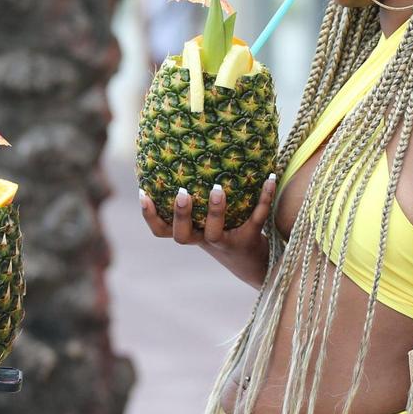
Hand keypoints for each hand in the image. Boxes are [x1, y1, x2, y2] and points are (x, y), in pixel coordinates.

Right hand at [140, 175, 277, 288]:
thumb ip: (193, 196)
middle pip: (183, 236)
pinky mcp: (249, 240)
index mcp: (189, 232)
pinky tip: (269, 178)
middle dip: (180, 215)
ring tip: (217, 189)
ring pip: (214, 233)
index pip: (162, 230)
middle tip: (182, 193)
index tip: (144, 194)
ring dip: (214, 211)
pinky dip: (263, 198)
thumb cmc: (221, 228)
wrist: (252, 261)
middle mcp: (203, 240)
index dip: (149, 216)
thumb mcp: (204, 216)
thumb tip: (180, 152)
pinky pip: (256, 219)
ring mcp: (225, 242)